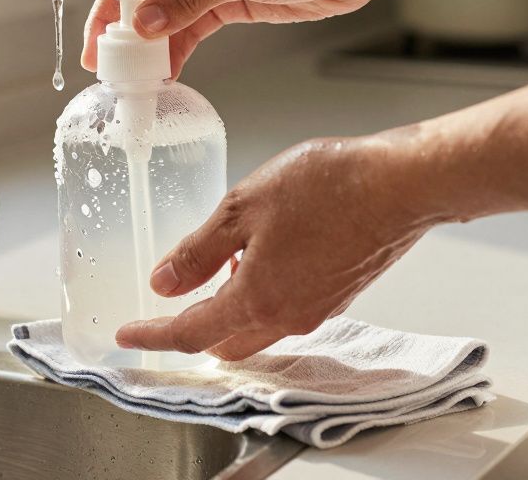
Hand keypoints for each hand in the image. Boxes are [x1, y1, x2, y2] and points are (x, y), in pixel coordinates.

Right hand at [46, 0, 372, 77]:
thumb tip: (142, 25)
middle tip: (97, 55)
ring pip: (155, 9)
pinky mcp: (222, 2)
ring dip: (138, 41)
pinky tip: (160, 74)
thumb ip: (189, 0)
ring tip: (123, 74)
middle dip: (110, 17)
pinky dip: (171, 50)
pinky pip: (184, 28)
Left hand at [114, 135, 440, 360]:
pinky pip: (286, 311)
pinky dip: (261, 297)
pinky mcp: (338, 295)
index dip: (152, 334)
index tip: (127, 335)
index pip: (190, 332)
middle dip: (191, 330)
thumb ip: (198, 251)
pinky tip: (259, 258)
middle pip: (224, 342)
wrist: (400, 185)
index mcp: (257, 299)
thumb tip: (165, 281)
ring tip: (217, 266)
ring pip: (257, 329)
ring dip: (229, 311)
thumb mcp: (242, 208)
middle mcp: (287, 317)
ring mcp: (317, 310)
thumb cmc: (329, 187)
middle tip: (166, 306)